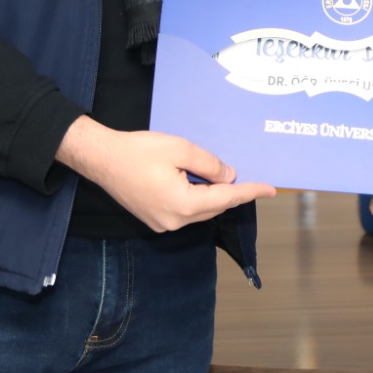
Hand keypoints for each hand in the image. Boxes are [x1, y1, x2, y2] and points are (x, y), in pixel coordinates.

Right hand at [56, 117, 275, 231]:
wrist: (102, 159)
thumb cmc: (137, 151)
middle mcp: (174, 221)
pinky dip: (197, 198)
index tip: (271, 189)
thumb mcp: (180, 149)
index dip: (250, 191)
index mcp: (183, 204)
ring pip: (200, 210)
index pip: (226, 198)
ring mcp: (163, 224)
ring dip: (213, 195)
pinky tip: (199, 182)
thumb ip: (208, 165)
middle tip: (250, 178)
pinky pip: (185, 211)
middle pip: (214, 207)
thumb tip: (228, 177)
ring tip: (223, 177)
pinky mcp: (155, 219)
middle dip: (232, 193)